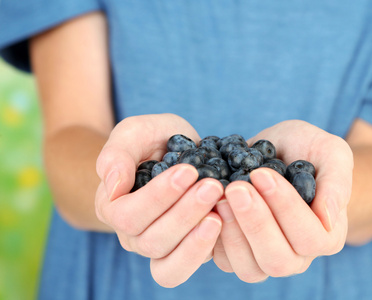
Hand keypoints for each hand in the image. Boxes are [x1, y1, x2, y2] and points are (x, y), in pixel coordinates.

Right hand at [95, 113, 223, 286]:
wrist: (177, 149)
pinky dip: (208, 249)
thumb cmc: (152, 139)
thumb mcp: (134, 132)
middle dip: (184, 214)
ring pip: (170, 264)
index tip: (189, 171)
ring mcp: (160, 247)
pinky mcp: (186, 251)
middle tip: (212, 187)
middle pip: (152, 241)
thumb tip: (113, 185)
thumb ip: (117, 154)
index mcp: (112, 207)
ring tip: (219, 212)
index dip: (159, 197)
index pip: (128, 215)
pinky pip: (191, 265)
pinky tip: (226, 223)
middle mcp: (132, 234)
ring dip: (197, 238)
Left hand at [213, 120, 352, 281]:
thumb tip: (327, 216)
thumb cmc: (307, 149)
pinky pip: (224, 261)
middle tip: (236, 188)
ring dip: (232, 233)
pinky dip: (212, 236)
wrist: (278, 151)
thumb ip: (336, 182)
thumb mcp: (330, 151)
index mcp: (327, 236)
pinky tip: (209, 205)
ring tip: (220, 196)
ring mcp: (265, 258)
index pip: (309, 237)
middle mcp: (298, 256)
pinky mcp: (237, 254)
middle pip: (278, 259)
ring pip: (249, 268)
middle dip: (255, 223)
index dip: (285, 208)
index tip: (262, 174)